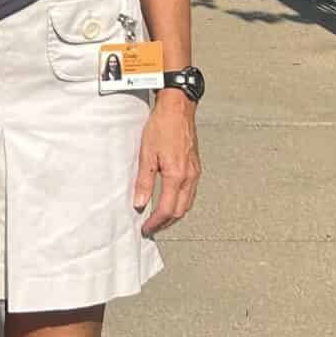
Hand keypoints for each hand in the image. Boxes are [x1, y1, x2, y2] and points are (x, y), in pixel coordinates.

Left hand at [132, 96, 200, 235]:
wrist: (178, 107)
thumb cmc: (162, 126)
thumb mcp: (146, 153)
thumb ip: (144, 181)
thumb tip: (139, 202)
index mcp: (177, 175)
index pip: (167, 209)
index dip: (156, 222)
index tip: (146, 228)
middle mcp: (189, 176)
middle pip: (180, 211)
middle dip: (165, 223)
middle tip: (151, 227)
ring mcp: (195, 172)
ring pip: (188, 203)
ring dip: (174, 214)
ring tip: (160, 218)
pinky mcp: (196, 166)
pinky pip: (191, 192)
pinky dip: (181, 202)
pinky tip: (172, 200)